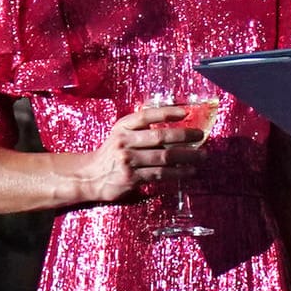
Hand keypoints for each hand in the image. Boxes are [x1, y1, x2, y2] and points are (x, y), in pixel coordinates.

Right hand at [75, 106, 204, 202]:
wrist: (89, 176)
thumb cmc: (112, 153)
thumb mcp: (121, 134)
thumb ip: (141, 129)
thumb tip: (175, 125)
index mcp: (122, 127)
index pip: (146, 116)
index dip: (166, 113)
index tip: (185, 112)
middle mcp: (124, 142)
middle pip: (159, 137)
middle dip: (184, 135)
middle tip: (200, 135)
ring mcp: (127, 161)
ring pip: (163, 157)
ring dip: (187, 156)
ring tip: (202, 155)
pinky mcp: (131, 178)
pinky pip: (160, 174)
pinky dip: (178, 172)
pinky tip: (190, 170)